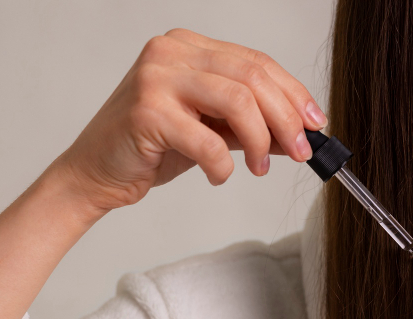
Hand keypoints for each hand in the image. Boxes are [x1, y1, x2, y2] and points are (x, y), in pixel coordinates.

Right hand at [52, 28, 327, 214]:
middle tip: (300, 152)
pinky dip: (223, 166)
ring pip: (237, 102)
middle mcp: (171, 53)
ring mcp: (156, 78)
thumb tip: (299, 133)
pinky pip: (208, 141)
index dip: (293, 93)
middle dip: (286, 120)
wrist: (96, 172)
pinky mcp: (146, 112)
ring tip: (259, 168)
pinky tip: (218, 176)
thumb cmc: (152, 147)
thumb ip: (250, 125)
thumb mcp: (211, 129)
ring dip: (260, 141)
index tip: (316, 123)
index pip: (257, 62)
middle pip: (253, 78)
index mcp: (188, 47)